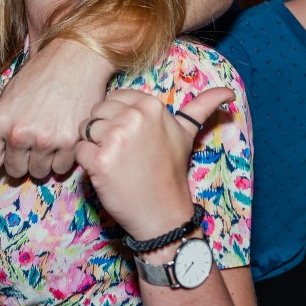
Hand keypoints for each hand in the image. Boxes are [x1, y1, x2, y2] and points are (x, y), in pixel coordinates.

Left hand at [0, 39, 112, 178]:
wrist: (74, 59)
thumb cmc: (40, 75)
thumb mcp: (8, 96)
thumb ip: (0, 128)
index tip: (7, 156)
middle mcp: (18, 134)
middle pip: (15, 170)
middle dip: (22, 161)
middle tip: (32, 144)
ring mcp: (45, 140)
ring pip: (39, 172)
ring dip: (43, 161)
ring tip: (49, 138)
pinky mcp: (70, 143)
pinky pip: (61, 168)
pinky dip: (62, 159)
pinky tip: (64, 139)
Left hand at [75, 87, 233, 239]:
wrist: (163, 213)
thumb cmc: (170, 171)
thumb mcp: (187, 135)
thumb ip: (201, 108)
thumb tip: (228, 92)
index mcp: (151, 105)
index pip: (113, 98)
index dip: (117, 119)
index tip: (133, 141)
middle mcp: (133, 116)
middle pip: (96, 112)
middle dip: (102, 132)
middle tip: (123, 154)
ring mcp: (115, 138)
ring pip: (85, 130)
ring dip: (94, 147)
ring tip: (116, 163)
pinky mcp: (99, 160)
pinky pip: (78, 150)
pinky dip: (86, 164)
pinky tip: (106, 174)